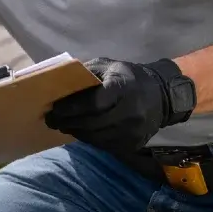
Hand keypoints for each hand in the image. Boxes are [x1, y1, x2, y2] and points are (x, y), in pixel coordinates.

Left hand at [44, 57, 196, 153]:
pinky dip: (88, 139)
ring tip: (62, 126)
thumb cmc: (127, 77)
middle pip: (92, 123)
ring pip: (96, 137)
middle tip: (51, 120)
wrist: (161, 96)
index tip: (54, 108)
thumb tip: (58, 83)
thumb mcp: (108, 66)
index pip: (94, 102)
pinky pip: (104, 145)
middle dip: (67, 122)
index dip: (72, 107)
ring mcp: (133, 131)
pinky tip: (80, 131)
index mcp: (123, 87)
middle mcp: (131, 111)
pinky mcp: (133, 144)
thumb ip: (85, 73)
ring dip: (75, 132)